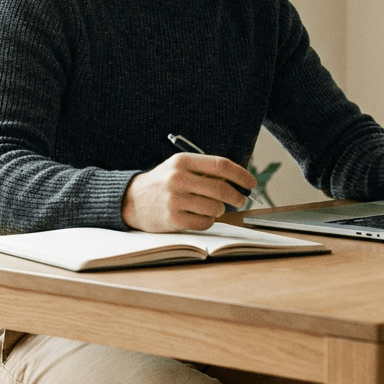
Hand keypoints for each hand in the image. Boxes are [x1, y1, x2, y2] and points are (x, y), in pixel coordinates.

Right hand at [122, 153, 255, 231]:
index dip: (241, 174)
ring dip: (219, 210)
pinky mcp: (173, 219)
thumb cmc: (162, 183)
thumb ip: (205, 170)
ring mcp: (175, 199)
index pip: (221, 165)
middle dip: (236, 196)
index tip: (251, 182)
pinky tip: (199, 216)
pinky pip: (204, 222)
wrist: (131, 200)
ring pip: (215, 207)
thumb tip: (237, 179)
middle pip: (221, 188)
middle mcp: (178, 178)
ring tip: (212, 208)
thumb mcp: (179, 167)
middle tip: (240, 200)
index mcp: (183, 161)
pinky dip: (208, 221)